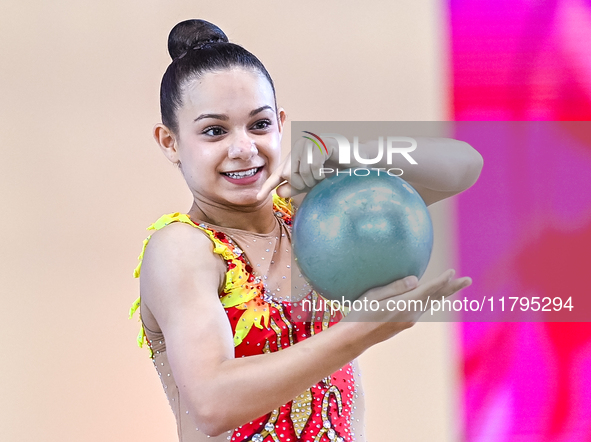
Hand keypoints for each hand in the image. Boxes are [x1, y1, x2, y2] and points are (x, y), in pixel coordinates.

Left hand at [257, 137, 337, 199]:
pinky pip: (313, 165)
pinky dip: (321, 173)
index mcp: (295, 157)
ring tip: (323, 176)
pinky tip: (328, 170)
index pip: (278, 174)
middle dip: (302, 184)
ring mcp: (310, 143)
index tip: (258, 197)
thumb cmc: (334, 171)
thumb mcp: (312, 182)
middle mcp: (299, 147)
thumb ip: (295, 187)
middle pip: (289, 174)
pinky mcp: (322, 143)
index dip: (268, 186)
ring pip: (301, 171)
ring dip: (313, 179)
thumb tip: (278, 192)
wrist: (355, 162)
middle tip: (315, 183)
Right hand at [344, 269, 471, 345]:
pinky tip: (430, 296)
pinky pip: (421, 308)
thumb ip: (395, 288)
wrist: (355, 338)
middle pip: (435, 298)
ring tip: (453, 284)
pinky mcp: (405, 324)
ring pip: (429, 304)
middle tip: (467, 279)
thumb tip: (416, 281)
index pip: (427, 291)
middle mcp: (411, 315)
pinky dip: (430, 299)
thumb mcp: (373, 296)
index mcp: (403, 306)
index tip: (452, 272)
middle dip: (452, 288)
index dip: (441, 280)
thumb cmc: (360, 314)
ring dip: (442, 293)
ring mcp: (409, 321)